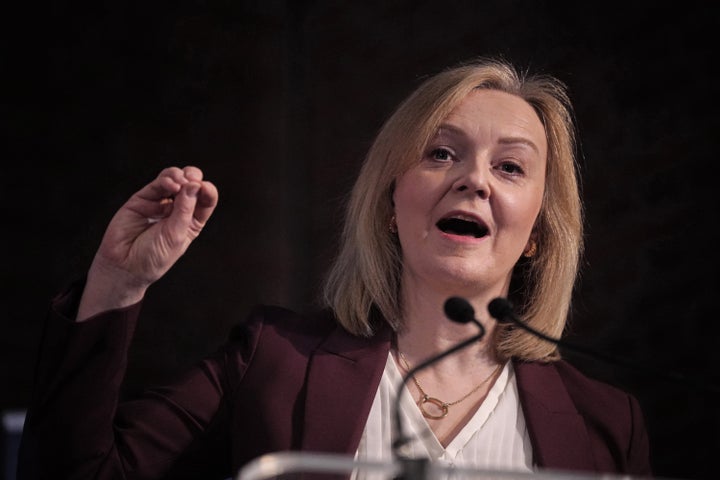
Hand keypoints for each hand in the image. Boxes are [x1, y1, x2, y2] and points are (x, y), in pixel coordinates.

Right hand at [77, 166, 217, 320]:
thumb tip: (194, 185)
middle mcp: (177, 210)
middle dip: (194, 178)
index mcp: (191, 221)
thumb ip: (185, 209)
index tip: (204, 187)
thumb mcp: (176, 235)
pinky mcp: (142, 199)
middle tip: (192, 181)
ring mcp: (160, 203)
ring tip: (180, 183)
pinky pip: (157, 184)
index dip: (207, 190)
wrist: (125, 265)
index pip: (205, 200)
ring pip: (174, 179)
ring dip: (180, 176)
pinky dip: (166, 180)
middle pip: (191, 185)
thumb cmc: (153, 257)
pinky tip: (171, 184)